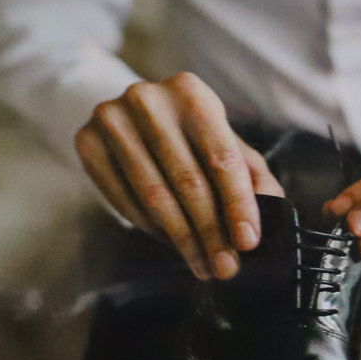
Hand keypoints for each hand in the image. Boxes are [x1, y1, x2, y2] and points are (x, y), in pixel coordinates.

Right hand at [74, 73, 280, 280]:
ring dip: (183, 240)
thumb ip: (253, 175)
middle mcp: (147, 99)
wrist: (132, 115)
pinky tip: (172, 244)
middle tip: (225, 267)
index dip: (238, 204)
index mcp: (190, 92)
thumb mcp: (228, 145)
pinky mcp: (86, 141)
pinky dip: (152, 229)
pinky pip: (123, 199)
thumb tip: (273, 209)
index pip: (221, 157)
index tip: (247, 242)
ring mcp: (111, 118)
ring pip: (153, 195)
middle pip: (187, 180)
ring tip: (203, 266)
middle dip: (211, 232)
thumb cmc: (190, 135)